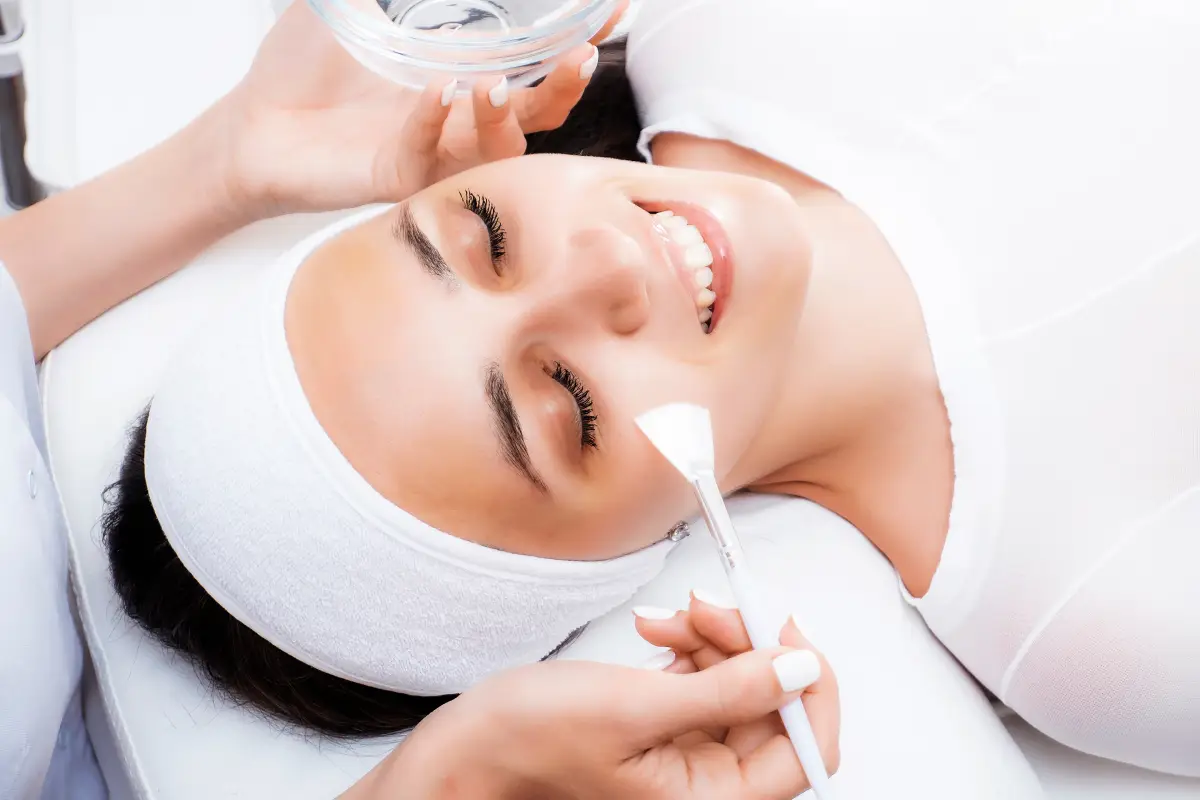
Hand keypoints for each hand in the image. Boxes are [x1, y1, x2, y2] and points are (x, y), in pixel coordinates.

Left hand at [217, 1, 627, 219]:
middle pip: (538, 113)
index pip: (535, 61)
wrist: (250, 124)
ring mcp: (434, 152)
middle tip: (579, 56)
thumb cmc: (303, 65)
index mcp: (462, 75)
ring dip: (504, 116)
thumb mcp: (354, 4)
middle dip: (564, 85)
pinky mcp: (398, 177)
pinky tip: (435, 91)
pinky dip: (435, 121)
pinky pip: (429, 157)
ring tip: (490, 82)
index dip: (577, 35)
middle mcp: (460, 119)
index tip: (610, 8)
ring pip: (498, 149)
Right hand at [346, 615, 835, 799]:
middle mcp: (708, 784)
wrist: (471, 746)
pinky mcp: (668, 728)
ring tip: (672, 618)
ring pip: (740, 683)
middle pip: (773, 706)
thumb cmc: (532, 740)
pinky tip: (658, 630)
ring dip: (716, 638)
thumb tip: (801, 668)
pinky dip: (691, 645)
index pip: (806, 750)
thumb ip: (728, 691)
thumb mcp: (634, 707)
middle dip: (749, 645)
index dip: (808, 685)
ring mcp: (689, 754)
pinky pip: (706, 678)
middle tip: (710, 606)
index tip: (786, 628)